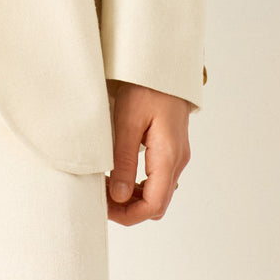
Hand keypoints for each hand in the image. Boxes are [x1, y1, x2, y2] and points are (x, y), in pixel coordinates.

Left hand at [105, 81, 190, 224]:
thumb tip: (118, 197)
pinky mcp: (172, 149)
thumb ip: (124, 160)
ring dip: (134, 197)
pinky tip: (121, 173)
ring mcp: (177, 156)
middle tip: (101, 196)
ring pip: (159, 193)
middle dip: (129, 209)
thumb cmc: (146, 87)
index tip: (104, 206)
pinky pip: (159, 179)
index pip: (154, 205)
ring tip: (107, 184)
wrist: (163, 65)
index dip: (128, 214)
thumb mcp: (128, 121)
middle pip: (157, 203)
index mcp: (168, 156)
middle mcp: (177, 161)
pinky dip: (141, 185)